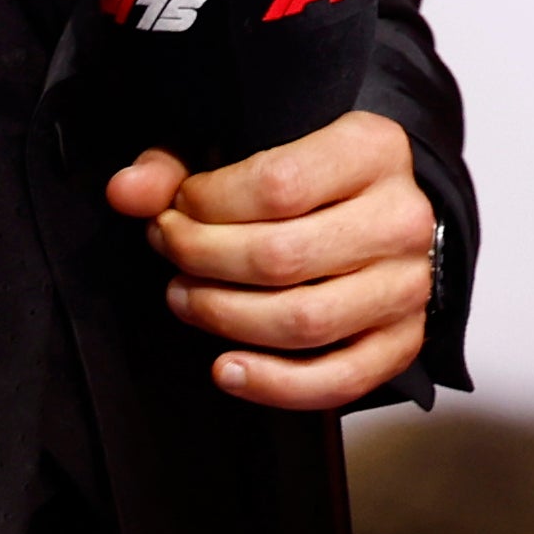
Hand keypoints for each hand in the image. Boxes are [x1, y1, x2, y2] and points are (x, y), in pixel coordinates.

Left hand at [108, 110, 433, 408]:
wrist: (390, 215)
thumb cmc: (317, 181)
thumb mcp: (251, 148)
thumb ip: (179, 163)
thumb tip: (127, 191)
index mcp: (372, 149)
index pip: (276, 185)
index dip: (206, 204)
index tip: (178, 208)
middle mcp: (401, 218)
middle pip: (281, 257)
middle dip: (202, 260)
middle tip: (171, 252)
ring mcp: (407, 284)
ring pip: (303, 321)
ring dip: (224, 318)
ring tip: (187, 298)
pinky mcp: (403, 341)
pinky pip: (339, 380)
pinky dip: (274, 385)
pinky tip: (228, 368)